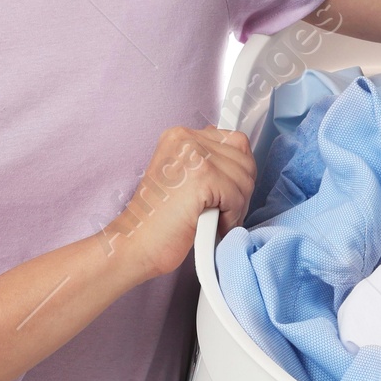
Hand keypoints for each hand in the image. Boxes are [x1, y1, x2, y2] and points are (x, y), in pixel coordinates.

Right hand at [111, 126, 256, 281]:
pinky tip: (212, 226)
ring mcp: (194, 155)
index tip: (227, 194)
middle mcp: (186, 138)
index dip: (238, 173)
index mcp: (181, 136)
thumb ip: (209, 163)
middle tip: (222, 213)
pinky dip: (231, 217)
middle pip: (244, 159)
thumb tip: (243, 162)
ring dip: (237, 207)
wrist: (136, 244)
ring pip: (244, 179)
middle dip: (240, 191)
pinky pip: (238, 197)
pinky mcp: (202, 177)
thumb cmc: (158, 220)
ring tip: (215, 220)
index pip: (235, 142)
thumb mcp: (183, 178)